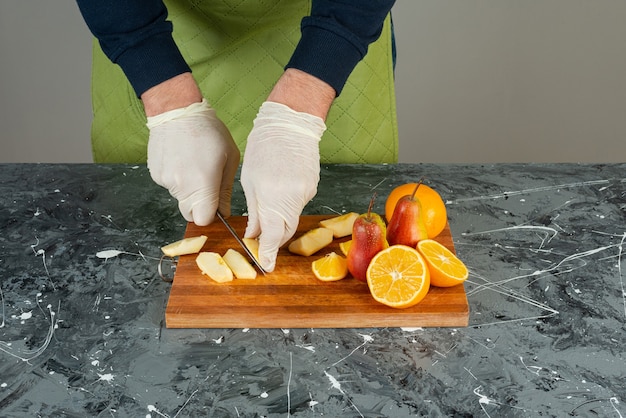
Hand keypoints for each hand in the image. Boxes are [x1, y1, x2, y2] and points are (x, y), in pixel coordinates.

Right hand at [147, 99, 239, 224]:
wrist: (176, 110)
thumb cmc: (208, 131)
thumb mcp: (229, 158)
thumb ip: (225, 190)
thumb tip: (225, 213)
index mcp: (203, 184)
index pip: (203, 220)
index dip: (212, 216)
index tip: (217, 206)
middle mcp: (181, 186)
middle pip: (190, 213)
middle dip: (200, 206)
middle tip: (208, 183)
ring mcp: (165, 181)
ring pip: (180, 199)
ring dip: (189, 191)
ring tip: (195, 165)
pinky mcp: (155, 175)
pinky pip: (170, 186)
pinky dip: (177, 180)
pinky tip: (182, 160)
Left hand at [241, 102, 326, 271]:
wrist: (290, 122)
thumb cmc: (264, 146)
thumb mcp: (250, 180)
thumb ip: (255, 211)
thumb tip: (253, 234)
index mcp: (274, 197)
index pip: (274, 236)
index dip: (269, 254)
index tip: (265, 265)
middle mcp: (293, 198)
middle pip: (286, 231)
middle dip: (274, 240)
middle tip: (260, 243)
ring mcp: (306, 192)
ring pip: (292, 217)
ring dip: (279, 220)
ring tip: (265, 208)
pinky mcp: (312, 186)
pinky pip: (298, 204)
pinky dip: (286, 205)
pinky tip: (278, 191)